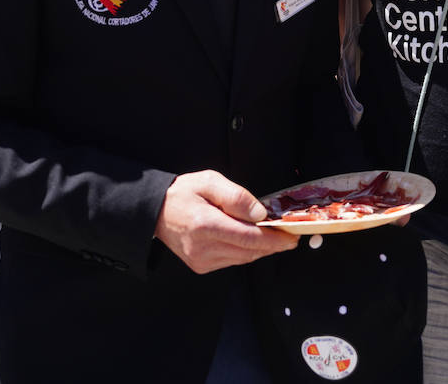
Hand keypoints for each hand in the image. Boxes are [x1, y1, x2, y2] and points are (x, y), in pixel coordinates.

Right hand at [155, 170, 297, 273]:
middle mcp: (203, 247)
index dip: (274, 240)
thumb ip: (237, 196)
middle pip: (249, 251)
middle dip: (272, 244)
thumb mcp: (210, 181)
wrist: (155, 211)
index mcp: (205, 224)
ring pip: (243, 258)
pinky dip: (245, 251)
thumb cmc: (183, 193)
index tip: (291, 237)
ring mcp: (201, 260)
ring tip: (271, 234)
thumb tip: (260, 214)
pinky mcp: (201, 266)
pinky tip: (248, 238)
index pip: (248, 238)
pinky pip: (232, 260)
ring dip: (260, 248)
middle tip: (289, 235)